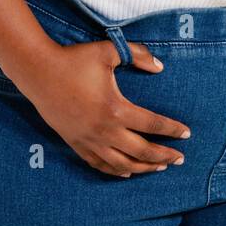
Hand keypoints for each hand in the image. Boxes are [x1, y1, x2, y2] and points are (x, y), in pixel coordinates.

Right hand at [14, 36, 190, 178]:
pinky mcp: (75, 144)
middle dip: (164, 156)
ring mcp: (89, 140)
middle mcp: (104, 131)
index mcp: (116, 109)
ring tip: (159, 168)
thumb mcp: (107, 51)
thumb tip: (159, 67)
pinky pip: (99, 165)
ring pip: (122, 164)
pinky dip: (116, 172)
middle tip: (180, 159)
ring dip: (143, 168)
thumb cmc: (74, 59)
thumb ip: (137, 55)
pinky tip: (126, 173)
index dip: (172, 130)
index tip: (187, 133)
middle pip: (142, 151)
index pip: (153, 124)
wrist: (38, 72)